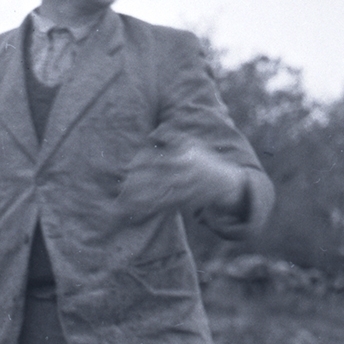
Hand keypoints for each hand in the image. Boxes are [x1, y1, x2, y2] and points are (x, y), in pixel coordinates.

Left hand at [117, 134, 245, 223]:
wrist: (224, 182)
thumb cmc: (204, 159)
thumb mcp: (192, 143)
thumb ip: (171, 137)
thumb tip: (151, 134)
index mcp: (184, 160)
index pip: (159, 161)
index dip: (142, 163)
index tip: (126, 166)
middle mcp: (183, 176)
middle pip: (155, 180)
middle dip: (137, 183)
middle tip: (119, 184)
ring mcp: (183, 191)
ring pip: (158, 195)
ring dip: (139, 198)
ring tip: (122, 199)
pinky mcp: (182, 202)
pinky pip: (162, 206)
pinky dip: (148, 209)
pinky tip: (134, 210)